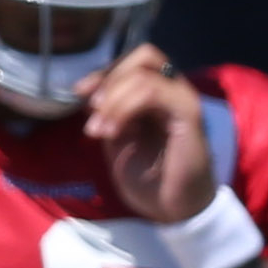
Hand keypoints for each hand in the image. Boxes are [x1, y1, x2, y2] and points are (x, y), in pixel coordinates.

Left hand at [83, 43, 215, 223]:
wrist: (174, 211)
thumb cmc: (150, 178)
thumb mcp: (120, 135)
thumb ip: (112, 109)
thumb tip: (91, 90)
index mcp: (161, 95)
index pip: (134, 63)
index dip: (104, 72)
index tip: (78, 94)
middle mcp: (176, 91)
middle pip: (143, 56)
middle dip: (110, 79)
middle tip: (92, 109)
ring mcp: (184, 100)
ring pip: (143, 75)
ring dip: (112, 100)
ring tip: (99, 130)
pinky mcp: (189, 115)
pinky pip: (153, 92)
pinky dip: (124, 107)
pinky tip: (111, 131)